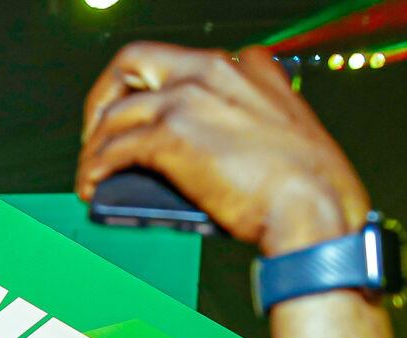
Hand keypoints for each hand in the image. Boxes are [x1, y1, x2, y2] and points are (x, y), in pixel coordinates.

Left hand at [77, 44, 370, 256]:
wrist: (315, 209)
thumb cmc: (313, 186)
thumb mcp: (290, 129)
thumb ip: (253, 120)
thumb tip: (208, 148)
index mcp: (248, 66)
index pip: (183, 60)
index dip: (154, 88)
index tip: (146, 115)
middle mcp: (213, 70)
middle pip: (132, 62)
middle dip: (105, 96)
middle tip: (99, 134)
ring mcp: (188, 99)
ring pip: (114, 113)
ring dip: (93, 146)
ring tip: (92, 174)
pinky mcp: (169, 136)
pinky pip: (110, 150)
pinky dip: (92, 170)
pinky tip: (91, 188)